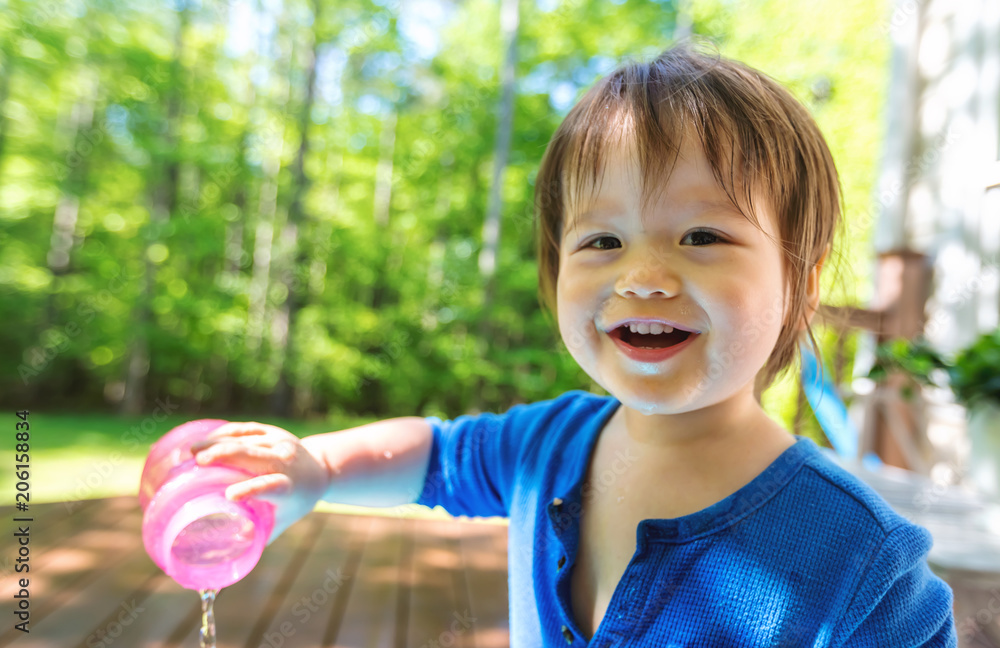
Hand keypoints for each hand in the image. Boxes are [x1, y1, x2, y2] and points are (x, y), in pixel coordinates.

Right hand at [189, 421, 328, 543]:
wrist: (319, 469)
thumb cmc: (295, 501)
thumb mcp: (282, 521)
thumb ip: (259, 535)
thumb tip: (232, 551)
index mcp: (288, 487)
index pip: (271, 486)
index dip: (251, 489)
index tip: (229, 495)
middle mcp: (285, 462)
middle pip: (253, 456)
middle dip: (226, 456)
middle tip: (198, 462)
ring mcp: (279, 443)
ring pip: (247, 440)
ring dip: (219, 443)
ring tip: (193, 450)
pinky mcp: (272, 431)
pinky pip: (247, 429)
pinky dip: (225, 432)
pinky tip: (207, 438)